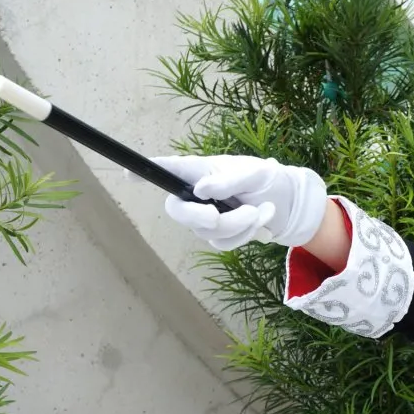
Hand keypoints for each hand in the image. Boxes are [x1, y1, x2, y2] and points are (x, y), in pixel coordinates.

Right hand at [150, 154, 328, 249]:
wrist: (286, 203)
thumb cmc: (265, 179)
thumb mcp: (254, 173)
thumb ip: (228, 180)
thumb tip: (201, 190)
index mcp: (198, 170)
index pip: (166, 169)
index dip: (145, 171)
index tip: (127, 173)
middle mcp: (195, 195)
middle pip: (178, 212)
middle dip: (199, 217)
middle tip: (217, 216)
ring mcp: (205, 218)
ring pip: (209, 231)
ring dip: (240, 224)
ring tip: (262, 210)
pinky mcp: (219, 236)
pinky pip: (226, 243)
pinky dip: (248, 233)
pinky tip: (262, 220)